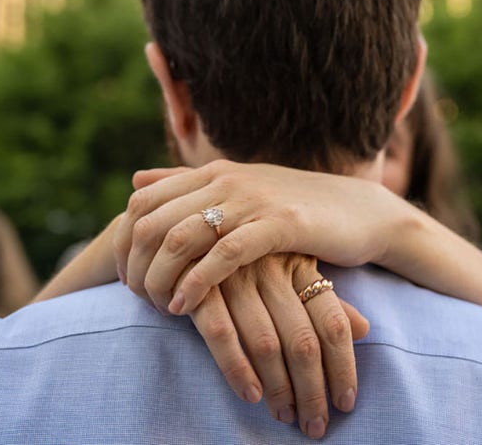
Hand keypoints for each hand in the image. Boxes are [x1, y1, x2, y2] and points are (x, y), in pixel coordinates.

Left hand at [114, 160, 402, 314]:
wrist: (359, 211)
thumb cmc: (293, 208)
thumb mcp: (236, 190)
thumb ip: (185, 185)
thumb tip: (135, 180)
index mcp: (211, 174)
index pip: (141, 202)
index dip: (122, 242)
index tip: (125, 278)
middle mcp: (225, 182)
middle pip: (151, 221)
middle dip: (135, 266)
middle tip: (137, 299)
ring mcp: (252, 201)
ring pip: (180, 237)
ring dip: (159, 278)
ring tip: (157, 307)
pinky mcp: (281, 225)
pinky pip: (224, 254)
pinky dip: (196, 282)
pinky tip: (185, 306)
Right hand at [187, 253, 368, 437]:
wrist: (180, 226)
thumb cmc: (242, 256)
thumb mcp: (288, 267)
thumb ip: (322, 298)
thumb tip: (366, 328)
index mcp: (300, 264)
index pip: (332, 323)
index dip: (343, 367)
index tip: (346, 402)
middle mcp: (272, 269)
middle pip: (303, 341)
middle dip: (312, 390)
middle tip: (315, 425)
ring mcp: (236, 276)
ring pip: (267, 344)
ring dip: (279, 389)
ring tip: (285, 417)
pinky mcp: (200, 285)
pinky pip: (221, 334)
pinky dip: (237, 368)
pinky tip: (251, 395)